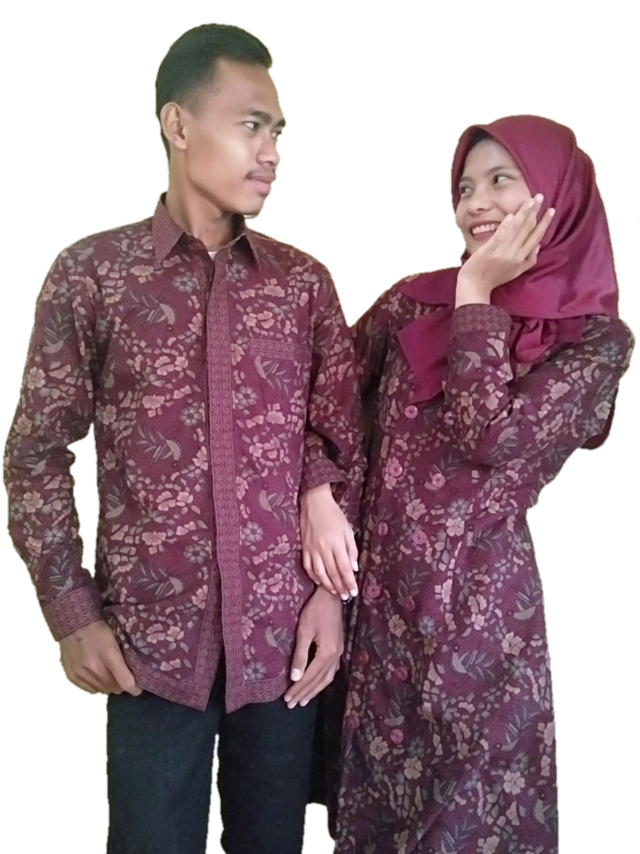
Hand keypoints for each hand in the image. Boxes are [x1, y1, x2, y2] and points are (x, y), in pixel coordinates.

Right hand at [57, 619, 142, 696]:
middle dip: (120, 685)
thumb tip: (133, 676)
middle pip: (114, 689)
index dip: (134, 688)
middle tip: (120, 676)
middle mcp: (95, 668)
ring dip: (107, 686)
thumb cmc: (98, 629)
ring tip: (107, 675)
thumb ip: (124, 658)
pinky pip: (89, 690)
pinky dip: (95, 686)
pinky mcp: (71, 677)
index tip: (137, 688)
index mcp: (110, 655)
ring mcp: (82, 674)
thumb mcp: (116, 639)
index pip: (125, 682)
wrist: (72, 625)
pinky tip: (95, 676)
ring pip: (102, 691)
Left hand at [283, 586, 343, 708]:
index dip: (298, 689)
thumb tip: (295, 677)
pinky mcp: (338, 648)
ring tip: (304, 700)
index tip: (287, 699)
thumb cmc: (315, 611)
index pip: (309, 677)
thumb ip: (300, 655)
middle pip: (319, 680)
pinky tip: (317, 683)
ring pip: (327, 678)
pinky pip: (331, 671)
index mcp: (327, 653)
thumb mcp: (304, 631)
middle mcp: (335, 656)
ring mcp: (338, 653)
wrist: (332, 596)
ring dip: (314, 690)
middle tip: (292, 704)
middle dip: (305, 693)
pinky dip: (322, 681)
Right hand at [300, 483, 358, 598]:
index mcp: (336, 543)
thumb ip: (351, 550)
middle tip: (345, 597)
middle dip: (340, 587)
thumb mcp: (347, 530)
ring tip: (335, 592)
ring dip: (328, 585)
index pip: (344, 568)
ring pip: (319, 573)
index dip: (349, 582)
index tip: (353, 592)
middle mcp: (323, 549)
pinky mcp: (304, 548)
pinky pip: (308, 567)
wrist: (314, 503)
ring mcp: (312, 549)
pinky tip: (320, 582)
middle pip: (332, 573)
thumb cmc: (334, 515)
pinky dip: (314, 577)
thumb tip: (354, 568)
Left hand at [456, 194, 555, 303]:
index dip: (544, 223)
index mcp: (521, 258)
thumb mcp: (516, 272)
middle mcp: (514, 254)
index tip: (551, 210)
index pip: (536, 237)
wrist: (475, 285)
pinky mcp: (490, 250)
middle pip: (527, 230)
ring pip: (516, 230)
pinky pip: (500, 236)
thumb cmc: (494, 278)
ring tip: (531, 200)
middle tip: (541, 197)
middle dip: (535, 212)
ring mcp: (502, 251)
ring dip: (524, 213)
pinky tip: (511, 215)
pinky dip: (506, 226)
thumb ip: (529, 260)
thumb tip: (539, 246)